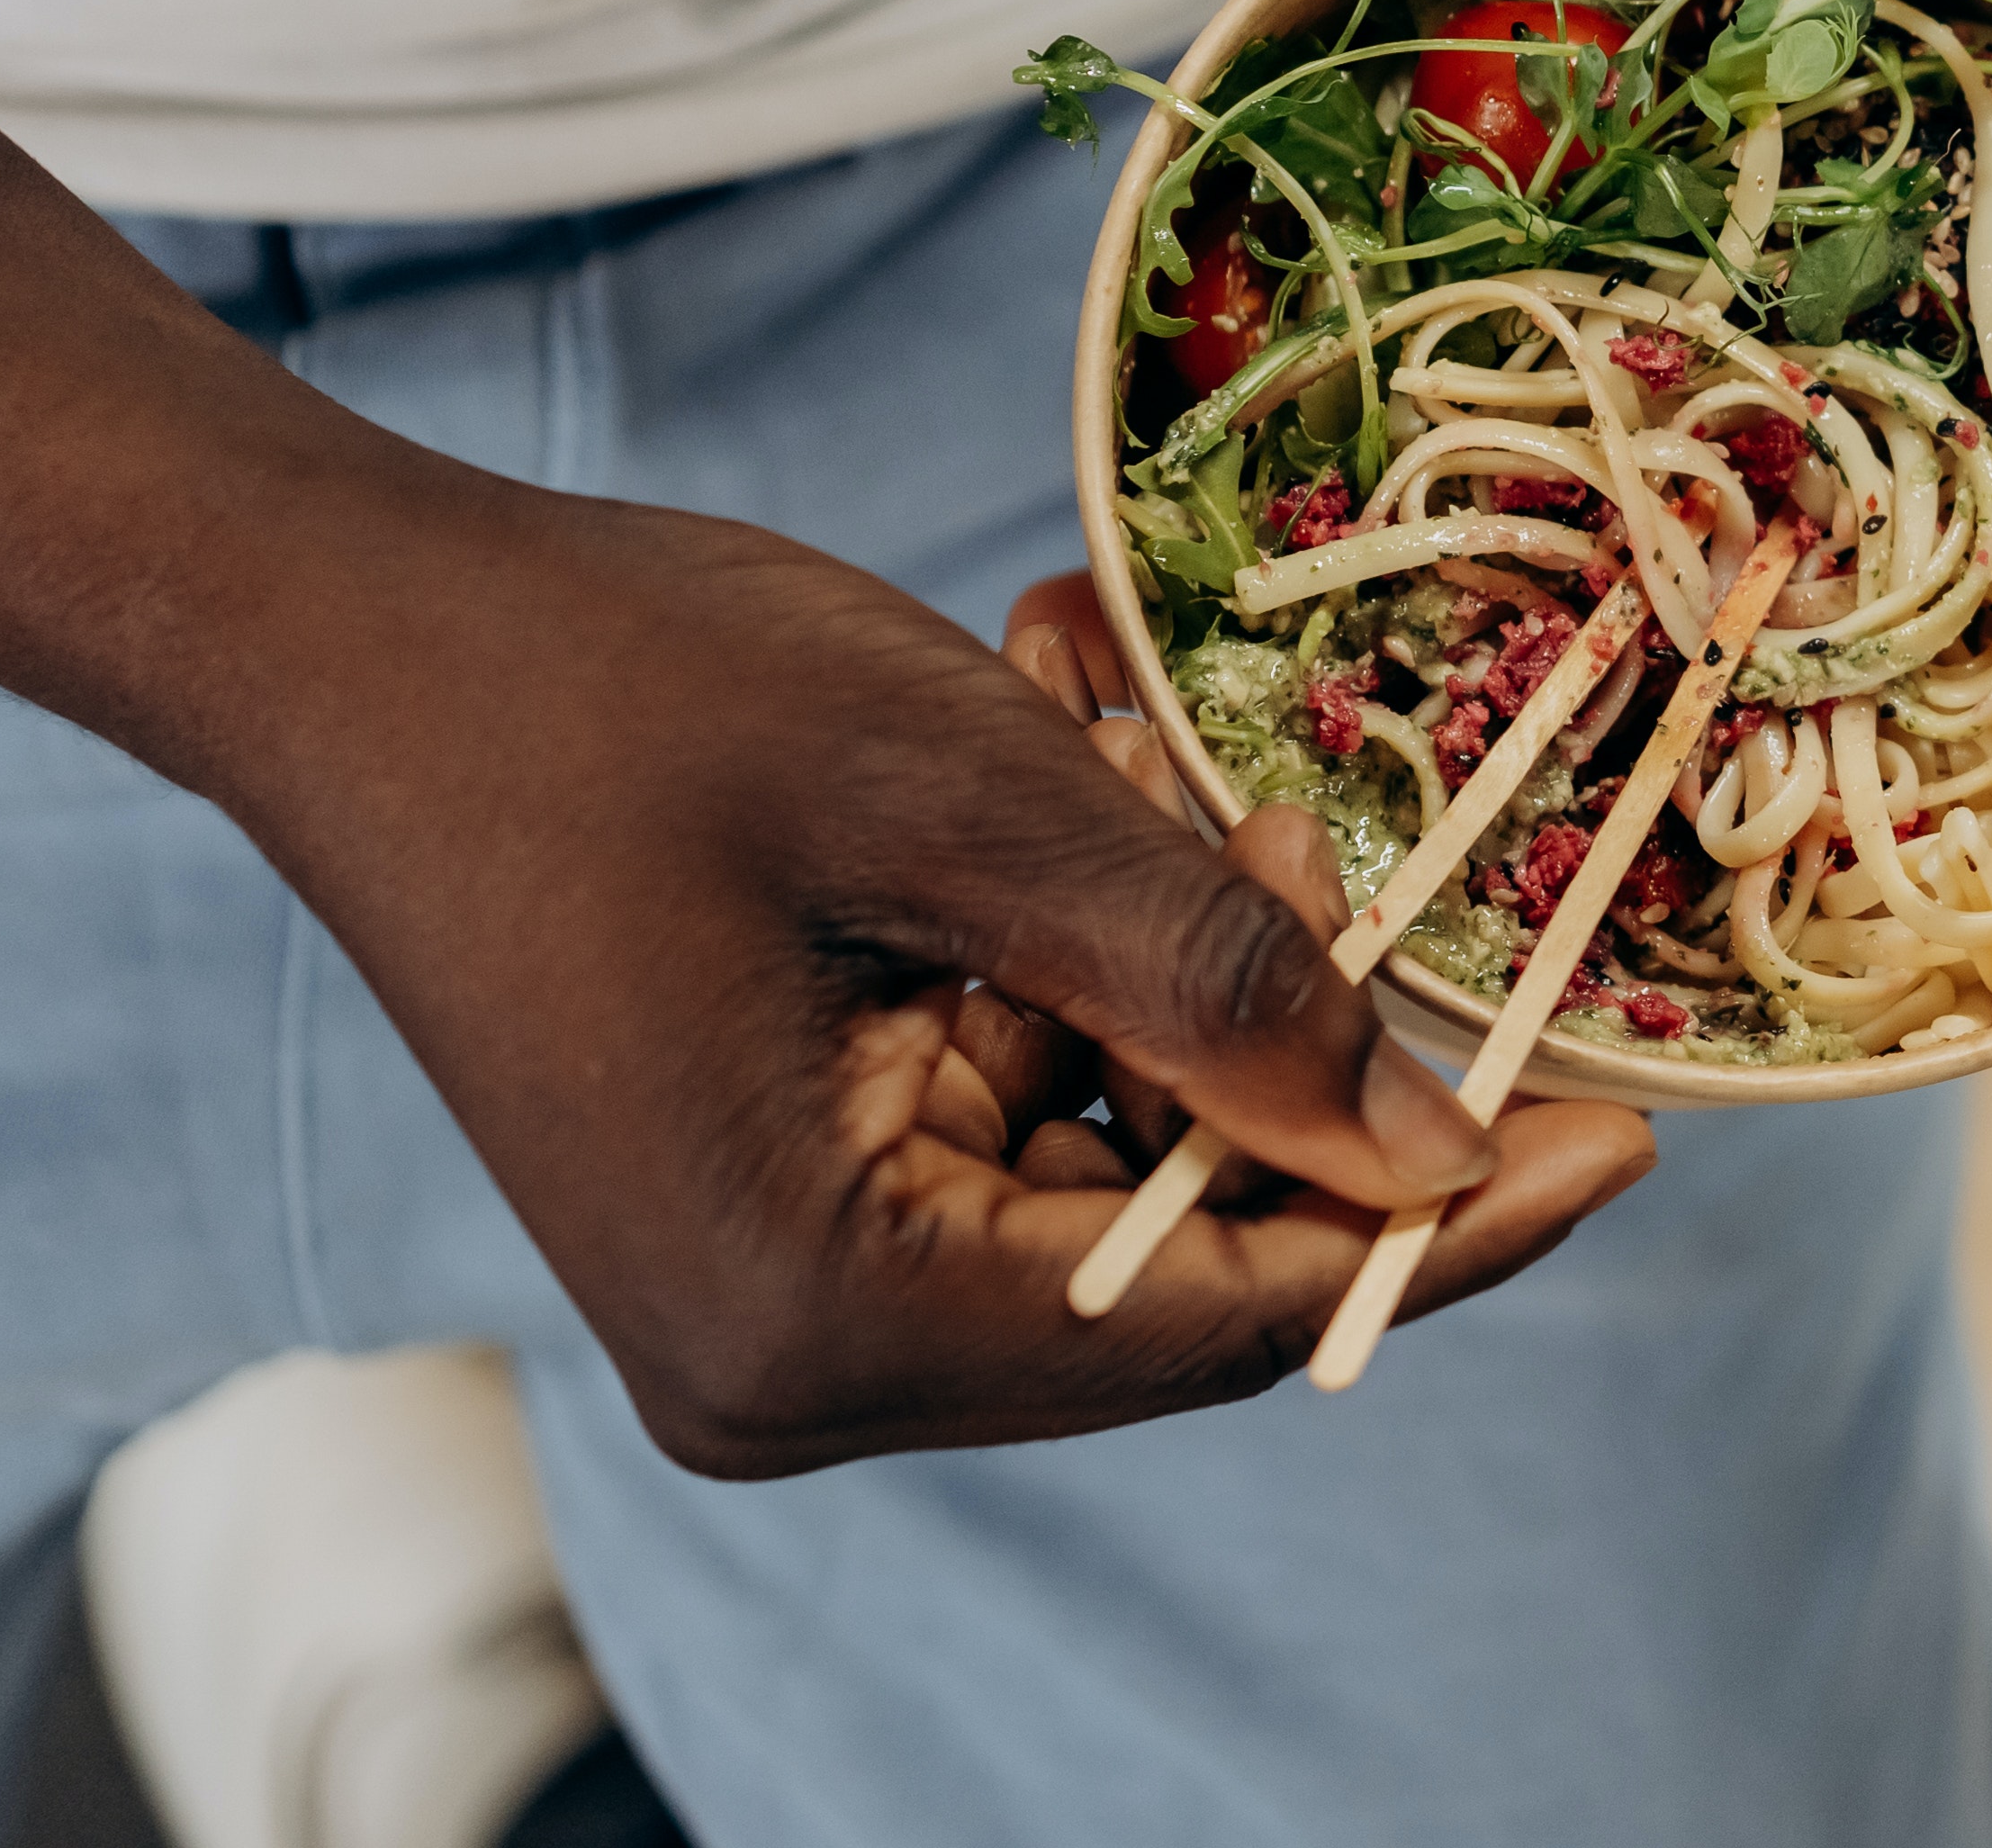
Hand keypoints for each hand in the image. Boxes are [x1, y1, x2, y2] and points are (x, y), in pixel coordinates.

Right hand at [235, 491, 1654, 1471]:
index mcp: (816, 1314)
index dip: (1443, 1224)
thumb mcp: (969, 807)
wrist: (358, 635)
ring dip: (1160, 940)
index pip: (1215, 1313)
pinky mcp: (776, 1191)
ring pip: (1108, 1142)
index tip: (1633, 1131)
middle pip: (1170, 1243)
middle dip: (1271, 1022)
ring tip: (1101, 725)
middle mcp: (793, 1356)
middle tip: (1291, 797)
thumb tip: (1431, 1146)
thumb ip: (1210, 981)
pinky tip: (1046, 751)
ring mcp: (777, 1285)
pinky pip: (1013, 1089)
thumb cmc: (626, 693)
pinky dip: (1068, 935)